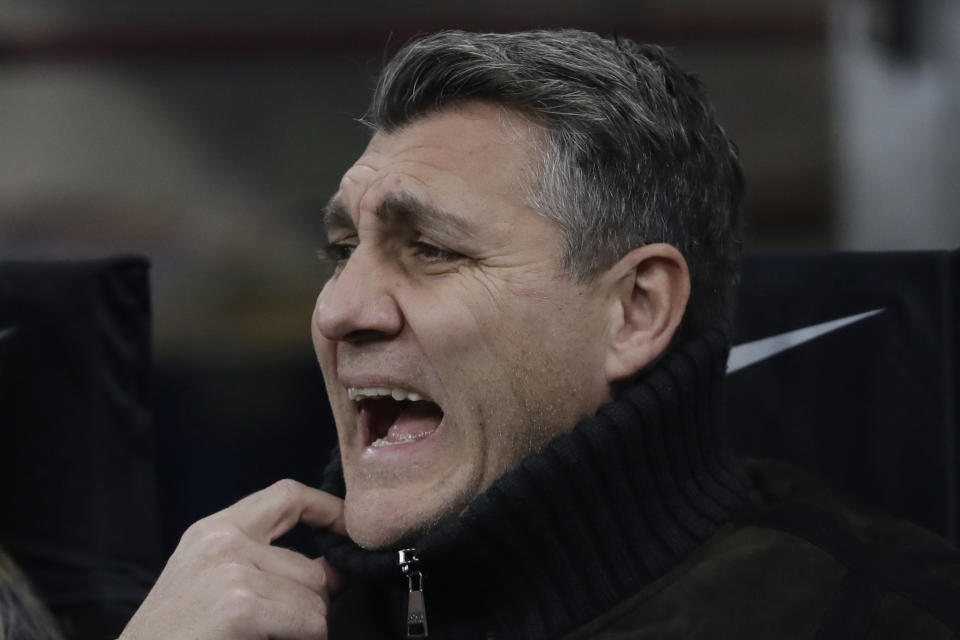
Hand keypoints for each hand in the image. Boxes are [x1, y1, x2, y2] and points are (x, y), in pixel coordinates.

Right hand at [120, 479, 345, 639]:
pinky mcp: (241, 608)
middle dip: (310, 605)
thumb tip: (335, 571)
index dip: (328, 509)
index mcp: (212, 530)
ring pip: (316, 601)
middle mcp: (222, 543)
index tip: (350, 527)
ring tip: (261, 638)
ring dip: (301, 631)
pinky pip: (309, 624)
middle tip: (276, 629)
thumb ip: (264, 564)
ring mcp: (231, 574)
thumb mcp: (209, 584)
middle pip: (311, 567)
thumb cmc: (175, 637)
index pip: (287, 496)